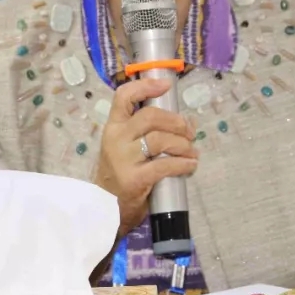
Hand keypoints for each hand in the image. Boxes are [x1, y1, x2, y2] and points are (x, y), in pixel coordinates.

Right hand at [94, 77, 198, 234]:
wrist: (103, 209)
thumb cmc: (119, 174)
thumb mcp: (126, 147)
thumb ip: (149, 132)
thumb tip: (188, 121)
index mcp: (113, 127)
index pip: (123, 96)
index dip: (145, 86)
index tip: (165, 86)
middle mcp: (116, 139)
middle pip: (151, 116)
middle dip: (176, 122)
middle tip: (189, 132)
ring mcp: (123, 159)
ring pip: (161, 139)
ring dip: (183, 144)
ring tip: (191, 152)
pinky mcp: (134, 179)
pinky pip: (165, 165)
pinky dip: (183, 163)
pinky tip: (190, 165)